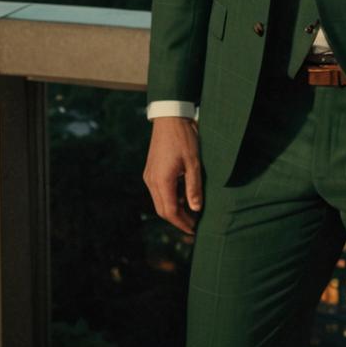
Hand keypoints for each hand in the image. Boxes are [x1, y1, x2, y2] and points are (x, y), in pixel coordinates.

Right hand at [143, 116, 202, 233]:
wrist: (170, 117)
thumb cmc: (184, 138)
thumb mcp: (193, 162)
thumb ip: (194, 187)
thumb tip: (196, 208)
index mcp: (162, 180)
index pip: (170, 211)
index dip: (182, 223)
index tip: (194, 229)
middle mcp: (151, 181)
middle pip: (162, 210)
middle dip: (178, 219)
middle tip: (193, 225)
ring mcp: (149, 175)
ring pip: (159, 201)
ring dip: (174, 209)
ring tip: (191, 212)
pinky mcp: (151, 170)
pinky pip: (158, 191)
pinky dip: (170, 197)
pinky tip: (183, 196)